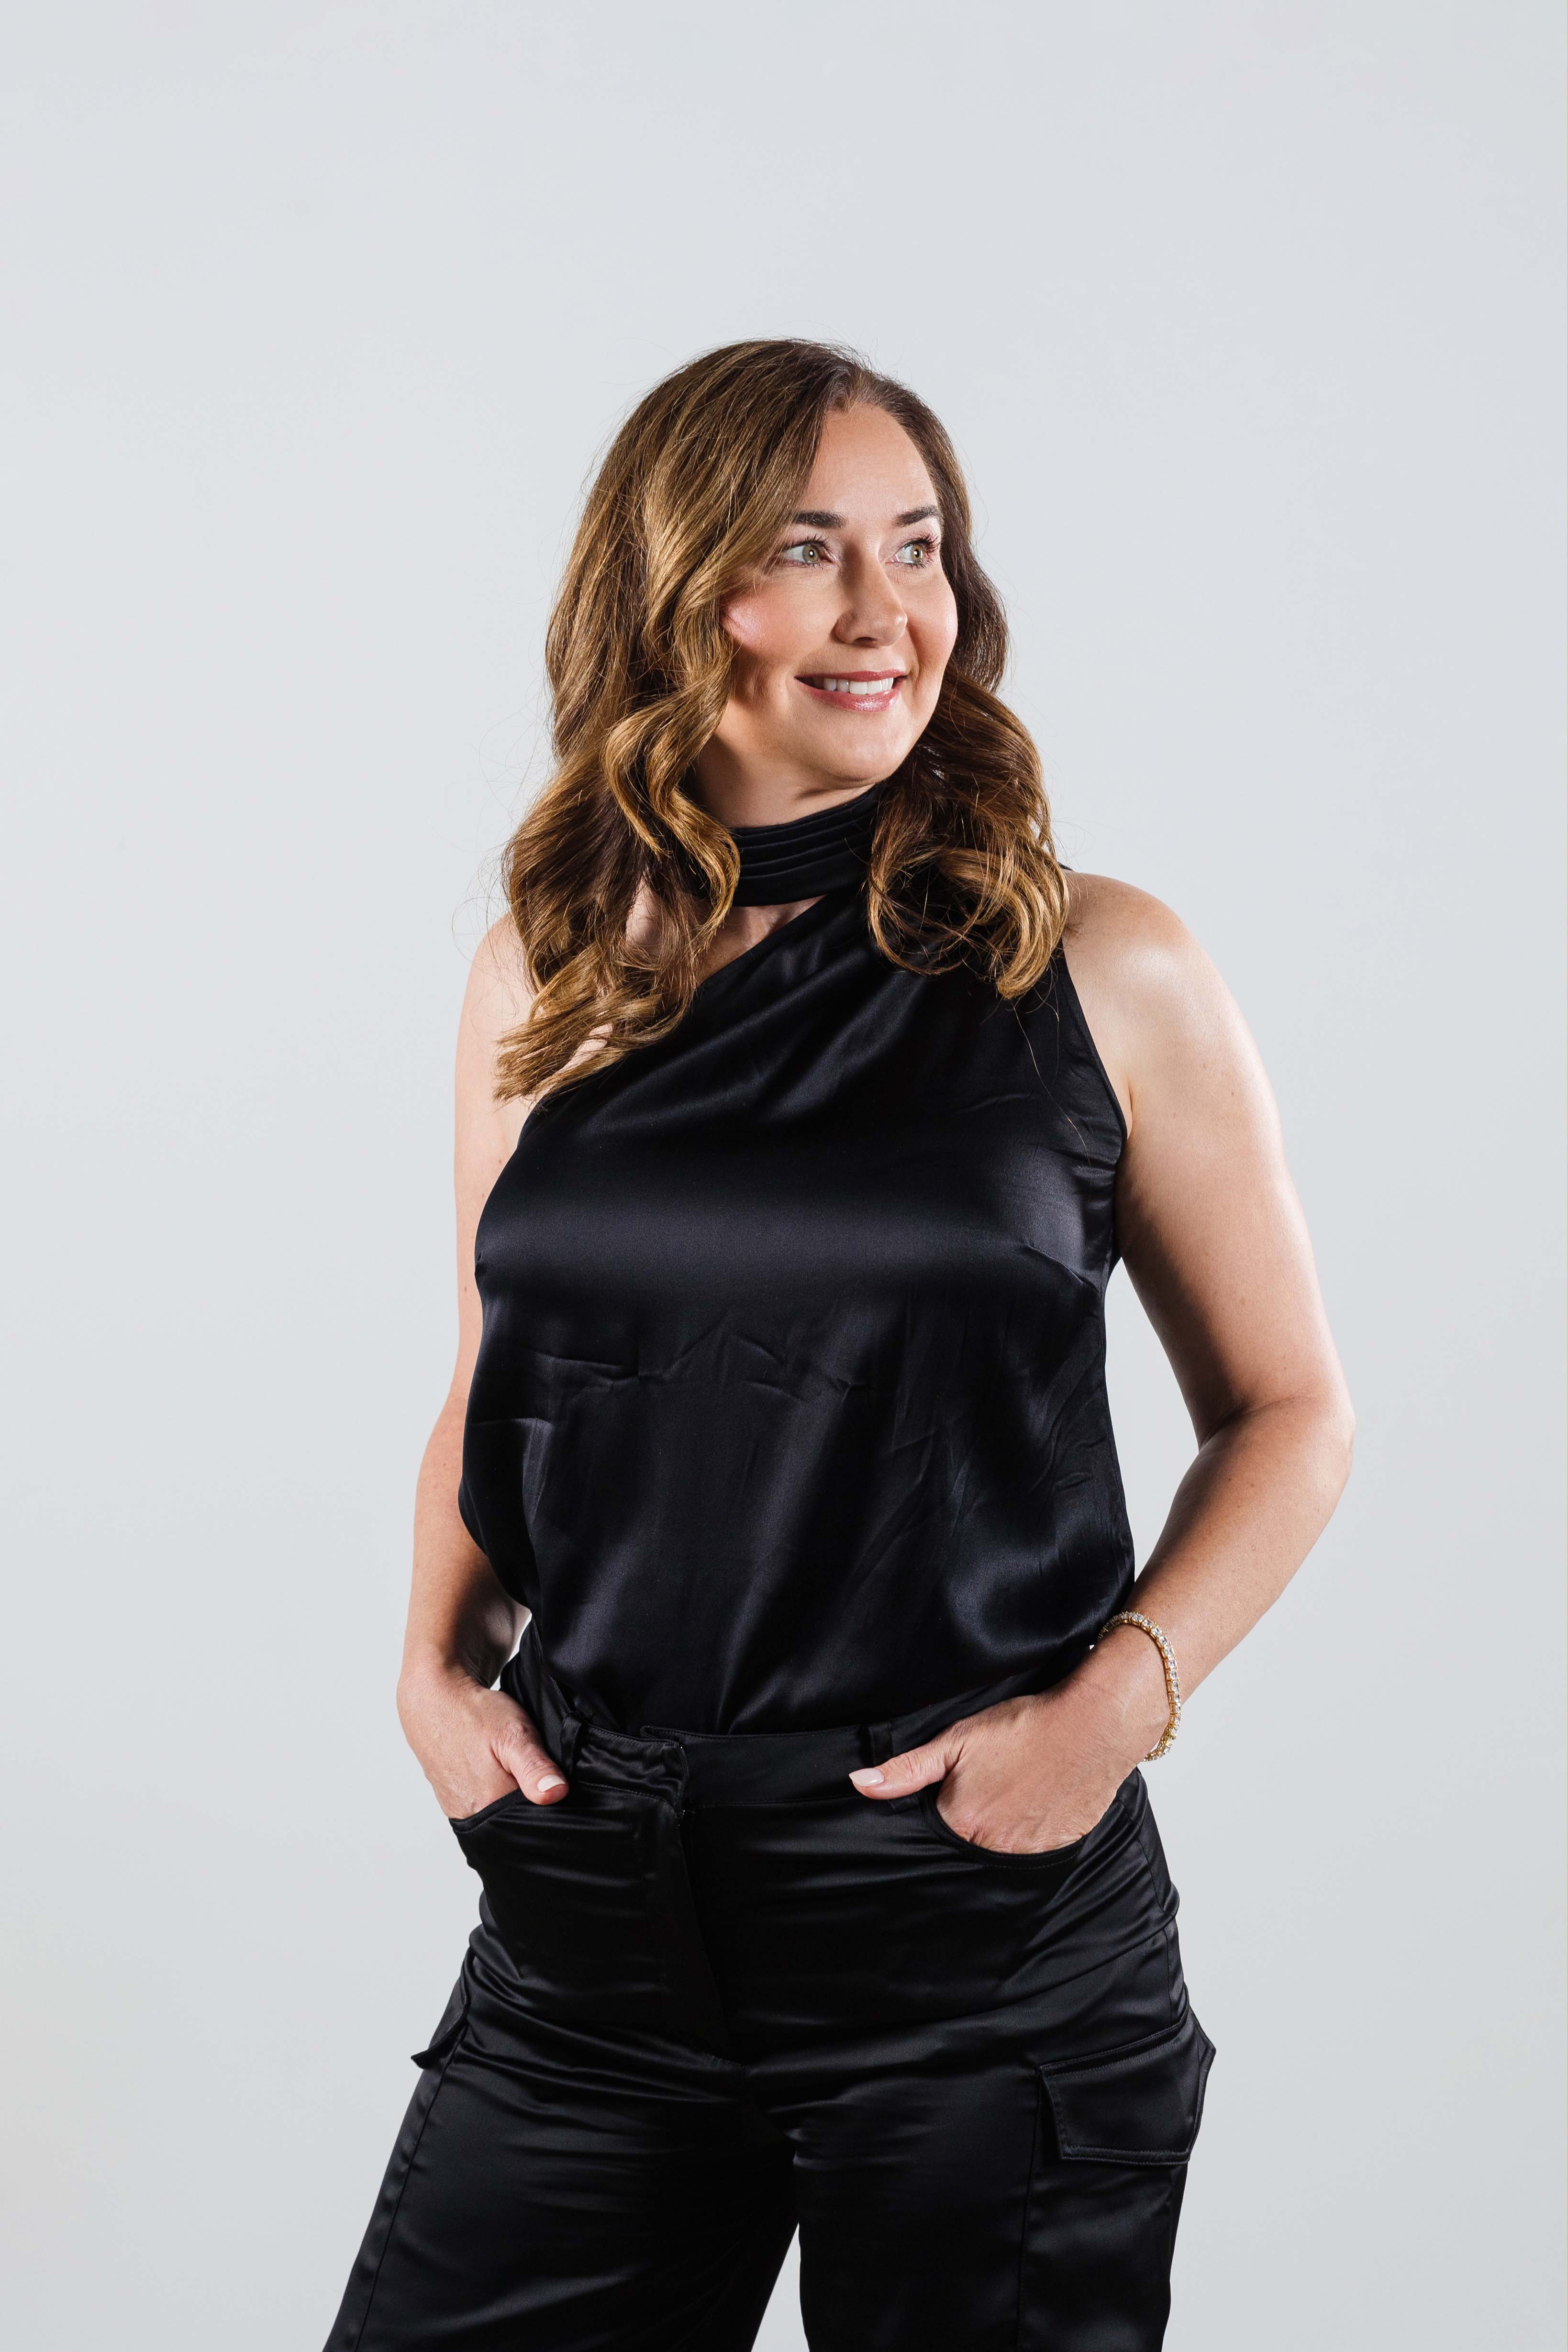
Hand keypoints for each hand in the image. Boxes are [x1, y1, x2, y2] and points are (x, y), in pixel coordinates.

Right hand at [397, 1662, 569, 1820]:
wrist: (432, 1698)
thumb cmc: (472, 1712)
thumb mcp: (514, 1733)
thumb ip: (535, 1767)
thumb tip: (556, 1794)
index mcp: (490, 1803)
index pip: (535, 1818)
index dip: (547, 1796)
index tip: (546, 1773)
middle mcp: (471, 1814)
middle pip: (515, 1817)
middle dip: (527, 1795)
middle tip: (522, 1761)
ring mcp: (457, 1808)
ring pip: (497, 1811)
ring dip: (508, 1792)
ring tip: (505, 1763)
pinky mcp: (450, 1800)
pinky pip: (480, 1805)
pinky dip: (490, 1790)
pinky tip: (492, 1769)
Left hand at [847, 1670, 1157, 1854]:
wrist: (1092, 1725)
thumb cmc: (1024, 1727)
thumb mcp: (956, 1740)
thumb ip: (907, 1769)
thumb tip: (859, 1784)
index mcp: (961, 1823)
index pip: (934, 1832)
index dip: (940, 1809)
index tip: (955, 1789)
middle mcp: (992, 1848)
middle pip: (966, 1845)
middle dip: (970, 1822)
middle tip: (989, 1787)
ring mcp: (1028, 1852)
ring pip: (1000, 1850)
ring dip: (1000, 1828)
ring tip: (1014, 1791)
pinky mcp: (1057, 1849)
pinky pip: (1033, 1850)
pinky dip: (1030, 1831)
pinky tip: (1037, 1801)